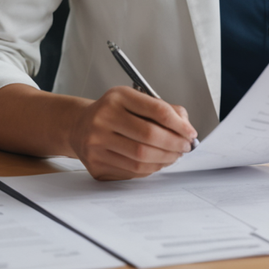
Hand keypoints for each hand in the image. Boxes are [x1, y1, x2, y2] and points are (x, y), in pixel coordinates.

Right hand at [67, 87, 196, 179]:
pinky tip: (156, 162)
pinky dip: (150, 168)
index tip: (190, 133)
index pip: (157, 110)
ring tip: (174, 156)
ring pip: (142, 158)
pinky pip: (132, 171)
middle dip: (175, 144)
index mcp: (117, 97)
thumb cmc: (112, 113)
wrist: (79, 126)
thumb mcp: (134, 101)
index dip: (179, 124)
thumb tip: (186, 127)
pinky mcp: (96, 163)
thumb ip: (162, 109)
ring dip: (165, 159)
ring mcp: (96, 143)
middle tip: (185, 147)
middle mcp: (103, 118)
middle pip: (150, 136)